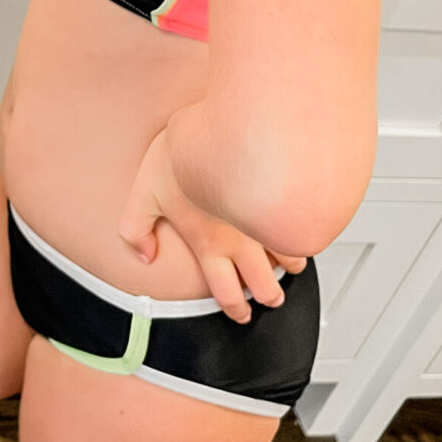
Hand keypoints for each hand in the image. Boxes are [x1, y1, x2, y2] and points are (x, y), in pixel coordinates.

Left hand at [117, 129, 305, 323]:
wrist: (223, 127)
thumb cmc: (182, 156)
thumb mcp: (143, 194)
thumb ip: (136, 230)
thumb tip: (144, 256)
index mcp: (209, 244)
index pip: (225, 291)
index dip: (234, 308)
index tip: (241, 314)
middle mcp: (242, 240)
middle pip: (265, 284)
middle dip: (270, 297)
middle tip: (271, 298)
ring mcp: (267, 219)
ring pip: (290, 256)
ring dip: (292, 266)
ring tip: (291, 265)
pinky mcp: (286, 198)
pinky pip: (302, 226)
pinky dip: (304, 233)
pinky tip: (303, 228)